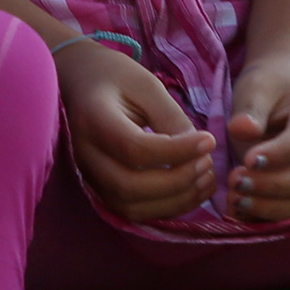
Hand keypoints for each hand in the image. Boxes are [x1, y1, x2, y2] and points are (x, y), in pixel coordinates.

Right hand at [57, 39, 216, 221]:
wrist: (81, 83)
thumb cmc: (115, 78)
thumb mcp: (146, 86)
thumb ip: (171, 118)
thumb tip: (199, 151)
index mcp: (93, 120)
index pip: (133, 148)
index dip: (175, 151)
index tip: (208, 140)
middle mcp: (86, 155)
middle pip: (129, 186)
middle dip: (177, 181)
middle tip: (207, 162)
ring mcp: (90, 178)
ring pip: (132, 207)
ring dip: (176, 200)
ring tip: (206, 177)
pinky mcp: (102, 191)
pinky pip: (134, 212)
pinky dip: (168, 208)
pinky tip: (194, 189)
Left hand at [223, 57, 289, 222]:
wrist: (280, 94)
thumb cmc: (268, 88)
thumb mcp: (256, 87)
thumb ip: (250, 108)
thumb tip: (242, 129)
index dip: (278, 154)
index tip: (248, 160)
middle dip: (273, 185)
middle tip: (235, 180)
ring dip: (270, 207)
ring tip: (234, 200)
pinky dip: (266, 216)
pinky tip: (238, 211)